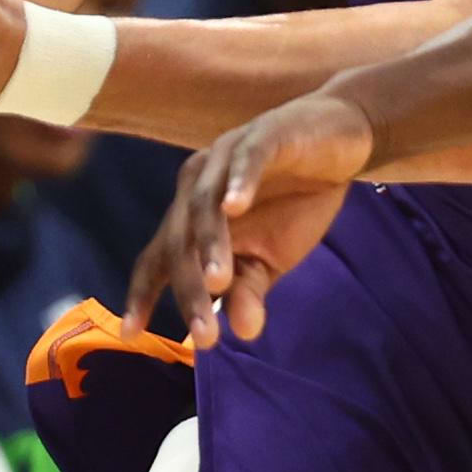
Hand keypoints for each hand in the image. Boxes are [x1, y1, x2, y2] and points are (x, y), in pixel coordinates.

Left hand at [130, 93, 375, 345]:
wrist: (339, 141)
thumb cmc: (295, 201)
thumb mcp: (273, 257)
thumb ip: (251, 289)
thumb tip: (245, 333)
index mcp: (192, 218)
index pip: (158, 259)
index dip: (143, 294)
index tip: (132, 334)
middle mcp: (197, 186)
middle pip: (181, 241)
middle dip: (190, 288)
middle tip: (204, 334)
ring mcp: (225, 158)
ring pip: (206, 204)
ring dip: (211, 244)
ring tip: (218, 281)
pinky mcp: (262, 137)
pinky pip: (245, 160)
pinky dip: (239, 182)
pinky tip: (236, 207)